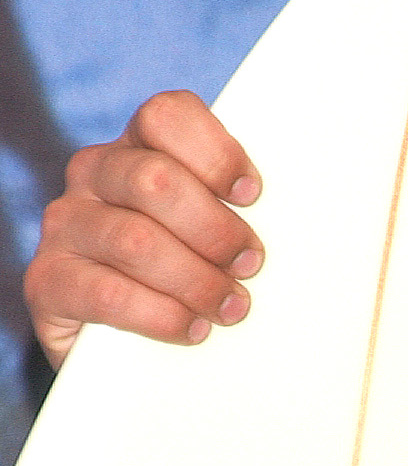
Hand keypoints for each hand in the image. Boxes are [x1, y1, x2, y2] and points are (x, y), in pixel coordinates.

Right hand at [24, 92, 262, 366]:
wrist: (125, 349)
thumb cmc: (189, 276)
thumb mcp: (214, 232)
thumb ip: (237, 208)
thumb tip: (301, 212)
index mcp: (139, 147)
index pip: (166, 116)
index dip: (216, 153)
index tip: (253, 196)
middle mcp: (95, 174)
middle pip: (156, 180)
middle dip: (215, 229)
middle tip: (251, 265)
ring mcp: (66, 224)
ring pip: (137, 240)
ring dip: (197, 280)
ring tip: (232, 307)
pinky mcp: (48, 280)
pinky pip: (110, 293)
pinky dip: (162, 315)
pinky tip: (193, 329)